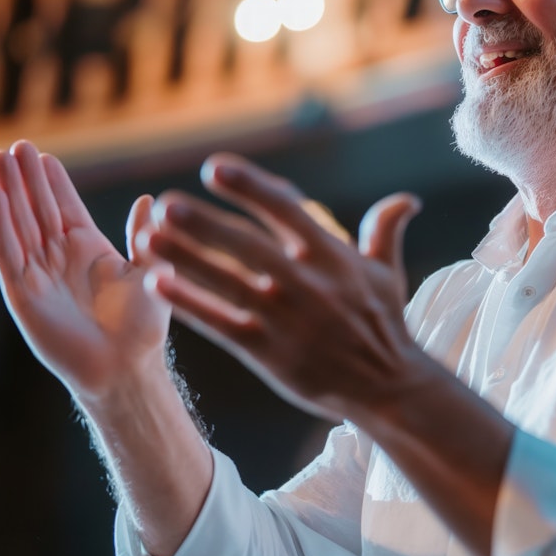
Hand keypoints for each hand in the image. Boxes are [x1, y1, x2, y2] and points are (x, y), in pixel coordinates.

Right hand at [0, 141, 171, 397]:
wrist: (127, 366)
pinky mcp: (23, 294)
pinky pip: (8, 254)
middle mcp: (60, 259)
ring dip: (8, 193)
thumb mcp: (149, 273)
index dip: (53, 182)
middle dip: (26, 179)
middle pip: (37, 210)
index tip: (42, 153)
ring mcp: (39, 275)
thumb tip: (148, 200)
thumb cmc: (143, 327)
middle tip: (15, 145)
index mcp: (88, 250)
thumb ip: (143, 238)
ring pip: (19, 225)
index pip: (64, 207)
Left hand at [137, 153, 422, 420]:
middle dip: (205, 223)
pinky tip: (158, 283)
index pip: (286, 211)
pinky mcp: (269, 352)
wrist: (387, 387)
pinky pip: (221, 324)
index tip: (213, 168)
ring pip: (227, 282)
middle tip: (165, 203)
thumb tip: (408, 199)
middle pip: (248, 246)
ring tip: (147, 237)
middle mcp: (307, 284)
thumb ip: (385, 231)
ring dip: (185, 258)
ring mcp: (286, 319)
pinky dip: (190, 303)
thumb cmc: (385, 326)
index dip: (250, 187)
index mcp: (333, 257)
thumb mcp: (388, 275)